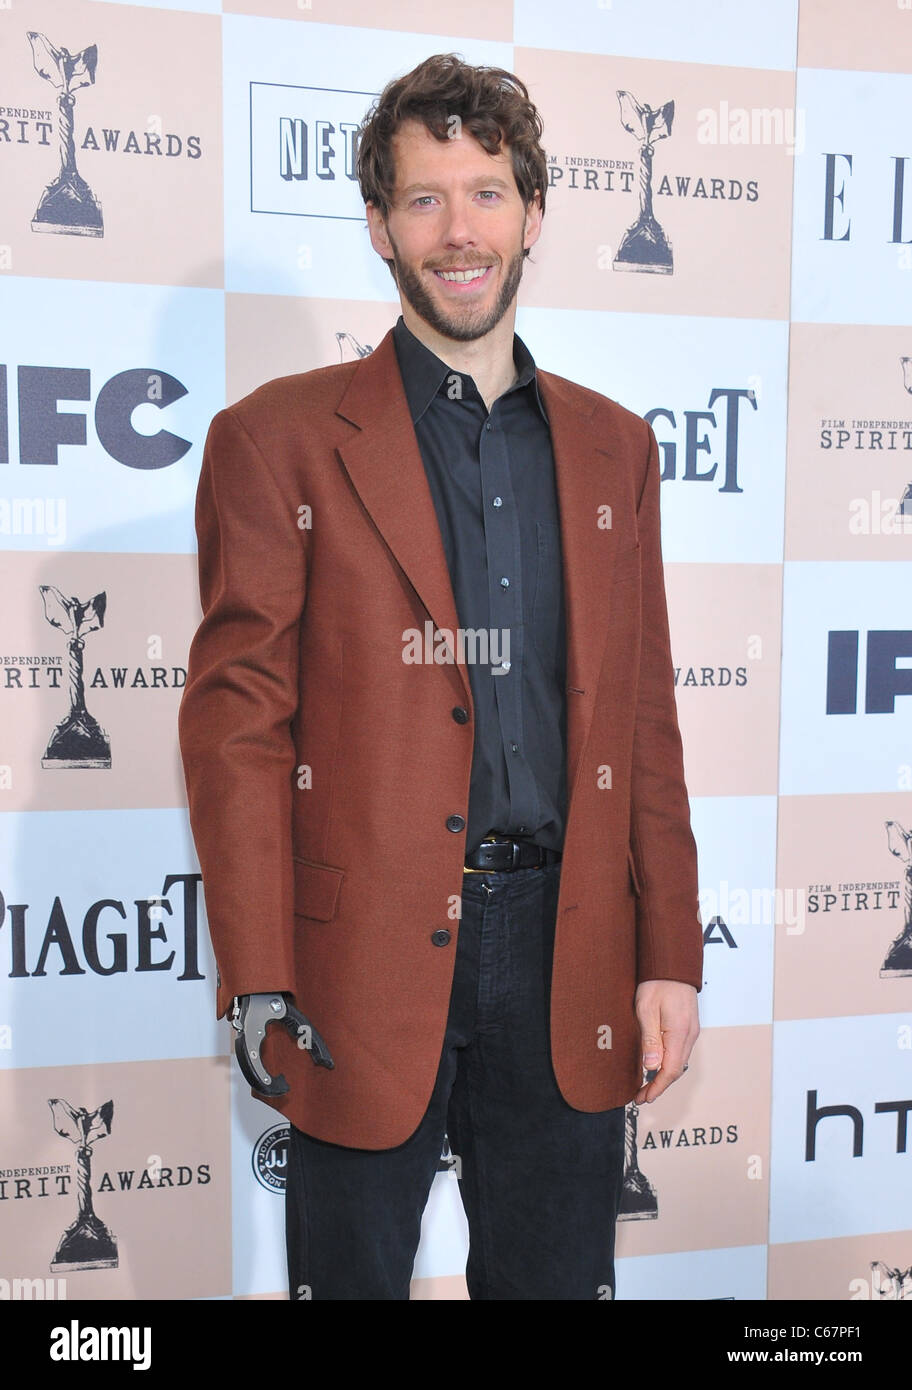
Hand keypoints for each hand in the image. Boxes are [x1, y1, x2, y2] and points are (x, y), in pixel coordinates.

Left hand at [634, 979, 698, 1103]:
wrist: (672, 963)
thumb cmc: (657, 983)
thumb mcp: (646, 1010)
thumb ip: (650, 1039)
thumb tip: (650, 1067)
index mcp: (680, 1033)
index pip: (670, 1071)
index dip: (657, 1087)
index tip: (643, 1098)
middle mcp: (690, 1035)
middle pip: (676, 1069)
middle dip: (659, 1085)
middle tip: (641, 1095)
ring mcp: (691, 1030)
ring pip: (679, 1061)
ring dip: (664, 1075)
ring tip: (646, 1084)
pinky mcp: (689, 1026)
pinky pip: (680, 1050)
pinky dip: (669, 1062)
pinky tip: (657, 1064)